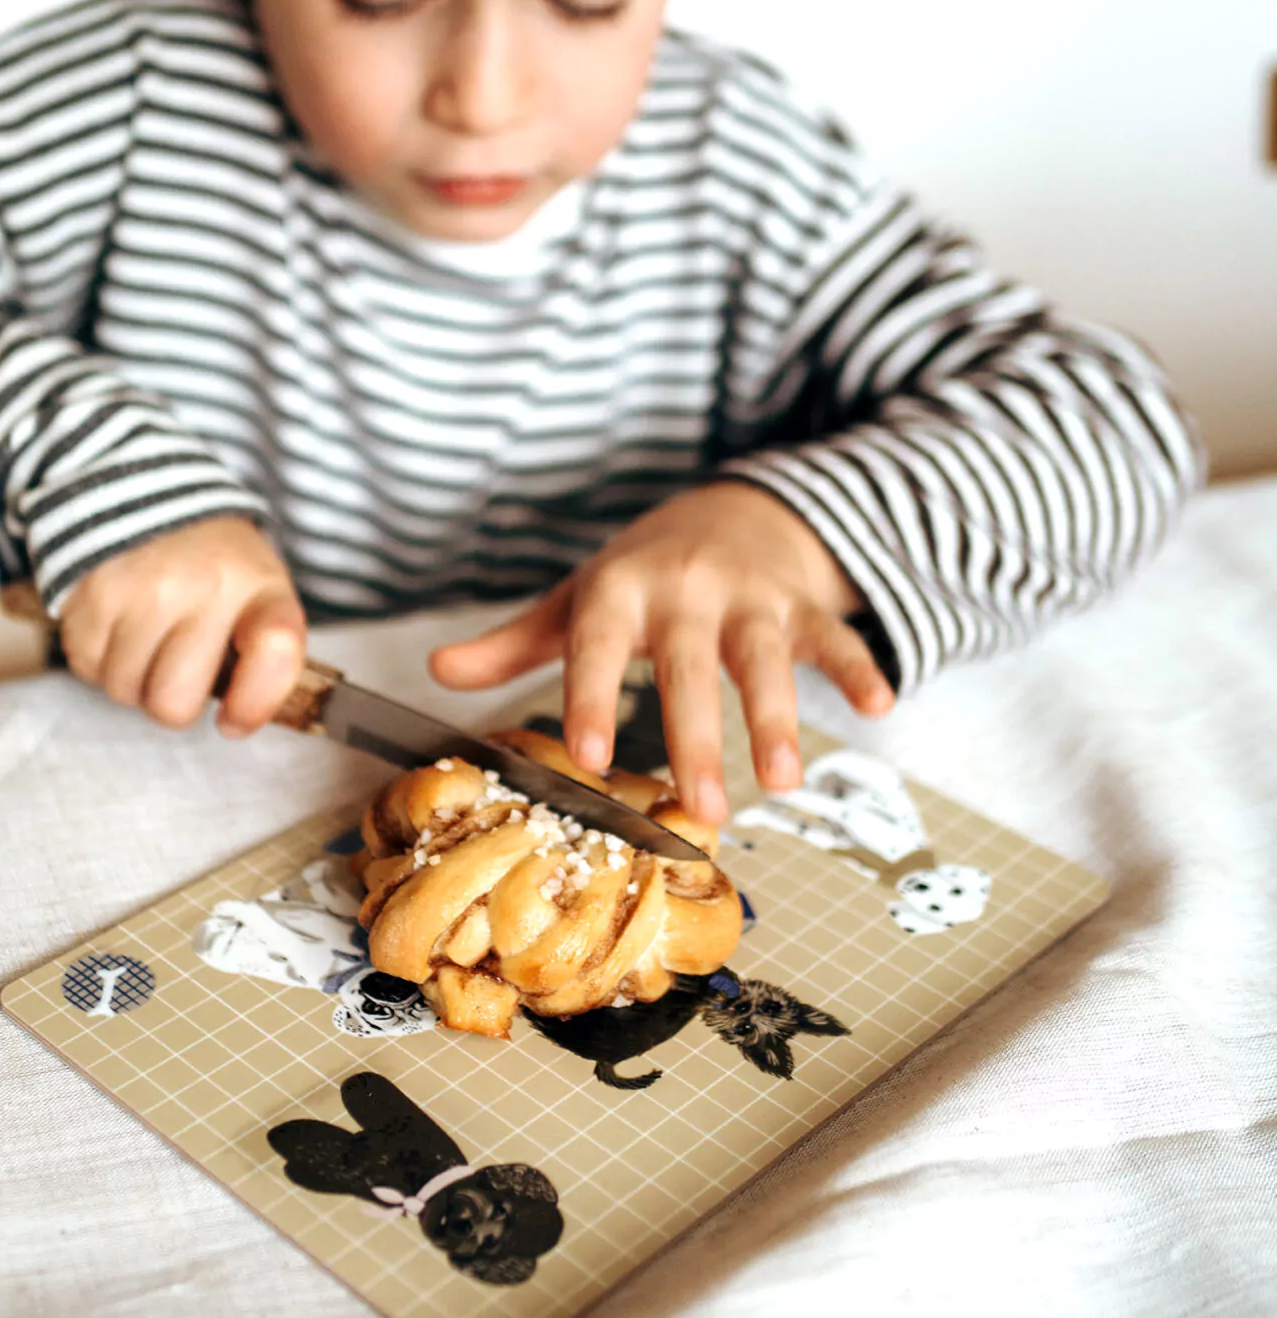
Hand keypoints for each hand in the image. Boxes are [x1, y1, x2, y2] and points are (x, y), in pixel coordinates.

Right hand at [56, 516, 306, 736]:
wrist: (148, 489)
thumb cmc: (213, 561)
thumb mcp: (260, 591)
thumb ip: (263, 657)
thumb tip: (235, 723)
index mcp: (259, 586)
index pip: (275, 653)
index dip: (253, 705)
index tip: (234, 719)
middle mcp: (204, 585)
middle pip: (174, 704)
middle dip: (172, 701)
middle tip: (177, 666)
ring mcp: (143, 589)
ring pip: (125, 692)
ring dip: (132, 679)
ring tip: (147, 635)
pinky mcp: (92, 592)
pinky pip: (87, 668)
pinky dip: (100, 658)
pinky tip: (119, 623)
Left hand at [428, 483, 892, 825]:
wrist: (734, 508)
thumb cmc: (642, 575)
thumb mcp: (577, 599)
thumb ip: (515, 642)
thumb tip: (437, 670)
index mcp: (619, 592)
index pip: (598, 646)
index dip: (593, 697)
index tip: (591, 758)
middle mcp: (684, 590)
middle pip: (689, 667)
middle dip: (698, 737)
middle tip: (705, 808)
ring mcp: (749, 595)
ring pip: (764, 656)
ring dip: (779, 716)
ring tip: (787, 781)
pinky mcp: (801, 603)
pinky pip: (833, 635)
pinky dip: (858, 667)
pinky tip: (879, 706)